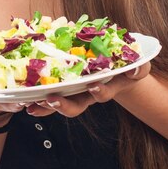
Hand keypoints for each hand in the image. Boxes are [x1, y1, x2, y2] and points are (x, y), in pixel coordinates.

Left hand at [26, 62, 150, 117]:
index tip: (94, 86)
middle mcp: (89, 93)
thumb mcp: (138, 64)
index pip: (103, 93)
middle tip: (52, 99)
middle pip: (77, 105)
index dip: (100, 92)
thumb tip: (136, 70)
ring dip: (47, 105)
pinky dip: (38, 98)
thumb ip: (139, 68)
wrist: (117, 63)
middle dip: (65, 105)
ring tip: (34, 104)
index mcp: (107, 86)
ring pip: (60, 103)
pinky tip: (27, 99)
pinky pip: (50, 94)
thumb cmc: (127, 64)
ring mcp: (76, 90)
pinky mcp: (64, 84)